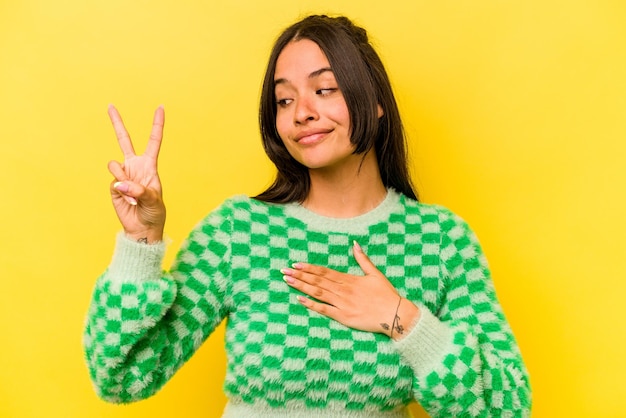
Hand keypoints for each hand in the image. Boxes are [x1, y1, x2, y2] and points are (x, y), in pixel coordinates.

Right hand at [107, 105, 165, 242]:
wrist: (142, 228)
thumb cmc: (154, 213)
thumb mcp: (154, 201)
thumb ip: (139, 191)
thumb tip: (120, 183)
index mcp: (150, 165)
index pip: (153, 141)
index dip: (157, 124)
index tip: (160, 107)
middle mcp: (135, 166)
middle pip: (124, 140)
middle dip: (117, 122)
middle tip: (110, 105)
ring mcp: (123, 175)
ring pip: (115, 165)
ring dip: (123, 179)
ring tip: (133, 195)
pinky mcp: (114, 186)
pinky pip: (113, 181)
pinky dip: (121, 192)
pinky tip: (128, 201)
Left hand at [281, 241, 419, 339]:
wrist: (394, 314)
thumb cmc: (386, 294)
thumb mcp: (375, 273)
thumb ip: (363, 259)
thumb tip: (355, 244)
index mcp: (349, 279)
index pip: (324, 272)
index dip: (309, 268)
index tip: (296, 264)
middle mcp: (343, 290)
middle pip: (317, 280)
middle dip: (300, 275)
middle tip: (284, 271)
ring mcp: (342, 303)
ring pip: (318, 293)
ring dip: (302, 286)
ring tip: (288, 281)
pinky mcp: (343, 317)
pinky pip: (324, 310)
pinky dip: (311, 304)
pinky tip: (300, 299)